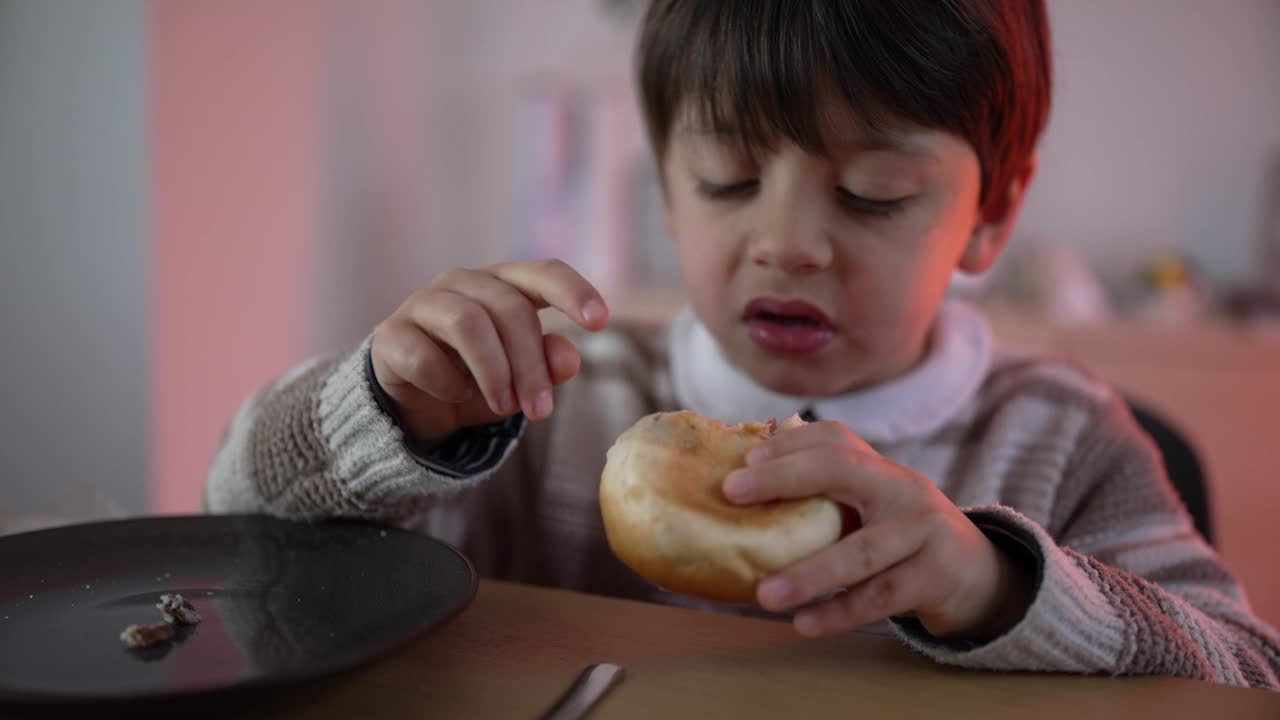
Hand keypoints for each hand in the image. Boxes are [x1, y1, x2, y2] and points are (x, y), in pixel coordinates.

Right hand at [371, 259, 608, 442]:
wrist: (412, 404)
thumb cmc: (476, 379)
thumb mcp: (519, 380)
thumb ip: (546, 365)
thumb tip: (570, 357)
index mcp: (504, 284)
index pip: (543, 272)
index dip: (573, 291)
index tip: (600, 321)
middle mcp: (463, 283)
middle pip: (509, 308)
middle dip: (530, 364)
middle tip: (540, 411)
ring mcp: (423, 304)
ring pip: (467, 323)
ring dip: (493, 371)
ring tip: (503, 407)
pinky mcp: (390, 335)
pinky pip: (424, 354)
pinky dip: (447, 382)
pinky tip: (454, 396)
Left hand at [722, 421, 1032, 639]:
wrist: (978, 574)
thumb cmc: (902, 538)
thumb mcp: (873, 508)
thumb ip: (827, 500)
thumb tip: (741, 499)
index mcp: (881, 469)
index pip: (834, 440)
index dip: (787, 443)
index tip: (741, 459)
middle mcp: (903, 488)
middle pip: (842, 470)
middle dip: (784, 476)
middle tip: (731, 492)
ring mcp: (924, 531)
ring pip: (861, 551)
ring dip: (809, 573)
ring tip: (764, 594)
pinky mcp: (936, 576)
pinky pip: (880, 597)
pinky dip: (840, 612)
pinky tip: (804, 624)